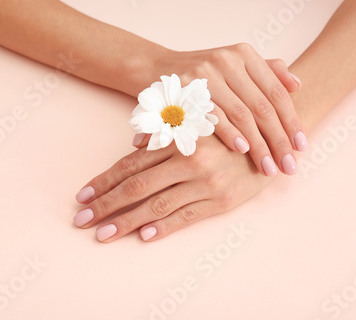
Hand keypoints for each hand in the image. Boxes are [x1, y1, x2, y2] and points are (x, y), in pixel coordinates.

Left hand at [73, 135, 269, 241]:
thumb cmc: (230, 127)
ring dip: (126, 221)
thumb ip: (166, 129)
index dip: (105, 180)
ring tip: (102, 234)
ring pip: (156, 205)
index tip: (82, 195)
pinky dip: (164, 226)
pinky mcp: (221, 200)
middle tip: (81, 219)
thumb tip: (134, 142)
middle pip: (137, 186)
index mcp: (179, 138)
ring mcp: (205, 182)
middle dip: (105, 204)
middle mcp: (189, 159)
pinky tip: (144, 236)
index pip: (132, 163)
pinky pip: (187, 216)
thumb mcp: (199, 119)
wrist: (274, 137)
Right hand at [135, 45, 306, 176]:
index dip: (292, 121)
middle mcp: (227, 61)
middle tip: (289, 166)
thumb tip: (297, 85)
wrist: (155, 68)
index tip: (302, 147)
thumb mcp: (234, 64)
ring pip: (242, 116)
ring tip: (269, 167)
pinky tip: (243, 151)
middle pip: (263, 107)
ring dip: (258, 145)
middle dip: (279, 140)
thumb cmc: (202, 74)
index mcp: (244, 55)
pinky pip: (214, 117)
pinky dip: (230, 135)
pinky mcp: (186, 90)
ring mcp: (205, 75)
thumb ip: (266, 71)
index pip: (276, 92)